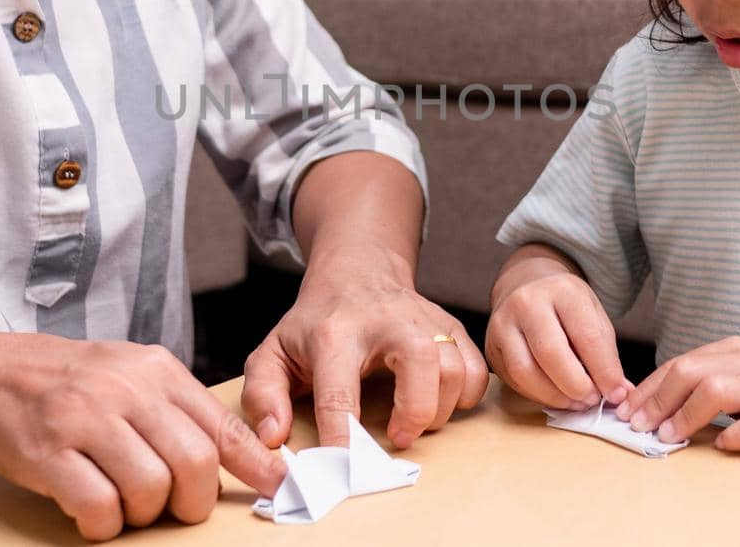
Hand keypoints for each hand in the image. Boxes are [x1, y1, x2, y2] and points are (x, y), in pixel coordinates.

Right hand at [0, 336, 285, 540]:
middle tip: (177, 508)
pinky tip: (95, 514)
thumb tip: (250, 452)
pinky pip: (99, 506)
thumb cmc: (77, 384)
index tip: (277, 486)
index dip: (256, 464)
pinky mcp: (51, 453)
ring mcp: (87, 419)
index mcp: (157, 371)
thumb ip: (185, 410)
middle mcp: (127, 390)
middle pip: (194, 462)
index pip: (221, 425)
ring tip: (125, 504)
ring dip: (144, 513)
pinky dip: (104, 525)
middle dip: (194, 501)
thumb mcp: (137, 376)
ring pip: (150, 488)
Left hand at [240, 269, 488, 450]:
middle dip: (416, 410)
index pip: (338, 391)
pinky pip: (476, 367)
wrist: (356, 273)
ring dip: (441, 407)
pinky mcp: (450, 326)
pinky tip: (439, 401)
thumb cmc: (315, 324)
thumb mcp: (273, 353)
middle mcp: (384, 322)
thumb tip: (275, 436)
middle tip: (400, 437)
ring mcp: (423, 321)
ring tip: (414, 421)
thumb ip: (263, 395)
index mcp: (334, 335)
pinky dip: (466, 393)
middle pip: (420, 360)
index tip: (343, 466)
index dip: (342, 435)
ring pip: (454, 366)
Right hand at [484, 245, 630, 409]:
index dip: (605, 372)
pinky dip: (537, 395)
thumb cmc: (566, 307)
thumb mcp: (593, 316)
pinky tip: (554, 396)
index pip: (587, 337)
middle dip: (576, 385)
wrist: (526, 287)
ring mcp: (502, 324)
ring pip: (524, 371)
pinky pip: (512, 380)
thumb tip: (620, 393)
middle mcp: (527, 302)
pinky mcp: (490, 347)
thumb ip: (606, 354)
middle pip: (551, 353)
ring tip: (574, 402)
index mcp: (562, 290)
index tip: (616, 393)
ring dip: (554, 396)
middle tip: (592, 400)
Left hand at [614, 337, 739, 455]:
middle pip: (690, 372)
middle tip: (637, 426)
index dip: (648, 388)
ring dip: (684, 415)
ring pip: (716, 390)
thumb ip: (711, 383)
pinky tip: (722, 445)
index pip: (680, 363)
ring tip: (667, 438)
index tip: (625, 410)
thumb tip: (658, 406)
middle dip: (656, 400)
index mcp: (738, 350)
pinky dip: (734, 435)